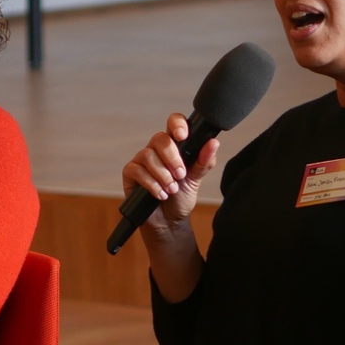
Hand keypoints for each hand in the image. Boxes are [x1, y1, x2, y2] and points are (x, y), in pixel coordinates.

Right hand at [122, 113, 221, 234]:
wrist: (170, 221)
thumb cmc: (182, 197)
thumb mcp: (196, 179)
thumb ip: (204, 161)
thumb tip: (214, 143)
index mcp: (174, 145)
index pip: (173, 123)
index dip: (177, 124)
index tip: (183, 136)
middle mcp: (156, 149)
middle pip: (160, 138)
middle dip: (172, 158)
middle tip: (181, 175)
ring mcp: (142, 160)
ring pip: (148, 156)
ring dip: (163, 175)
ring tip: (172, 190)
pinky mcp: (130, 173)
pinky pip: (137, 171)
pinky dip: (151, 184)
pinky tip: (160, 195)